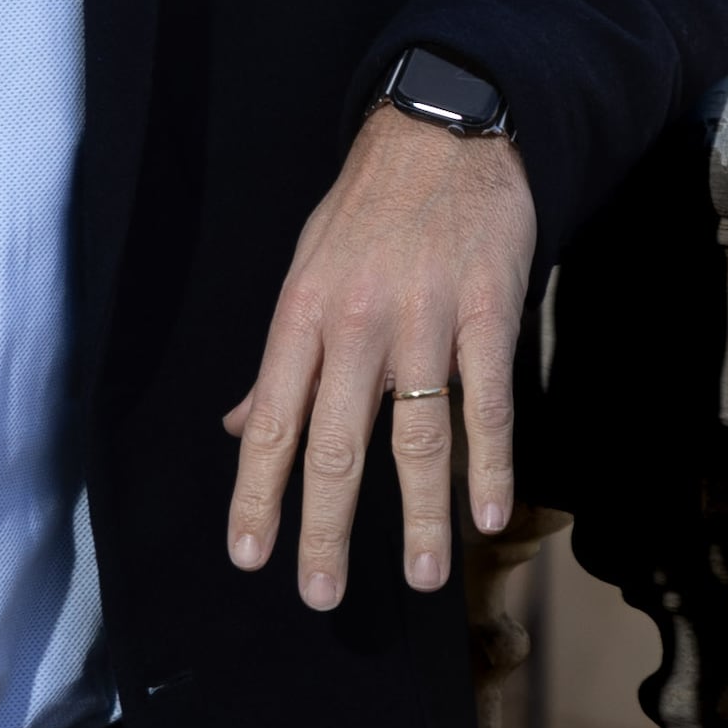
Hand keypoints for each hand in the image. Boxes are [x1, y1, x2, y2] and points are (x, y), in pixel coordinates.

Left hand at [224, 107, 537, 607]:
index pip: (269, 423)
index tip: (250, 557)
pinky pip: (488, 400)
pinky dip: (492, 461)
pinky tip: (490, 514)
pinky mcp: (486, 310)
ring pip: (416, 435)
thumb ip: (277, 361)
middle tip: (321, 594)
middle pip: (334, 445)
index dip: (257, 495)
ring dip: (421, 514)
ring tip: (425, 577)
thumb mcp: (304, 272)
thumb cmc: (366, 211)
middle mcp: (355, 325)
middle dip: (326, 529)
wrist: (443, 132)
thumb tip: (235, 426)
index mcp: (301, 317)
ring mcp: (424, 319)